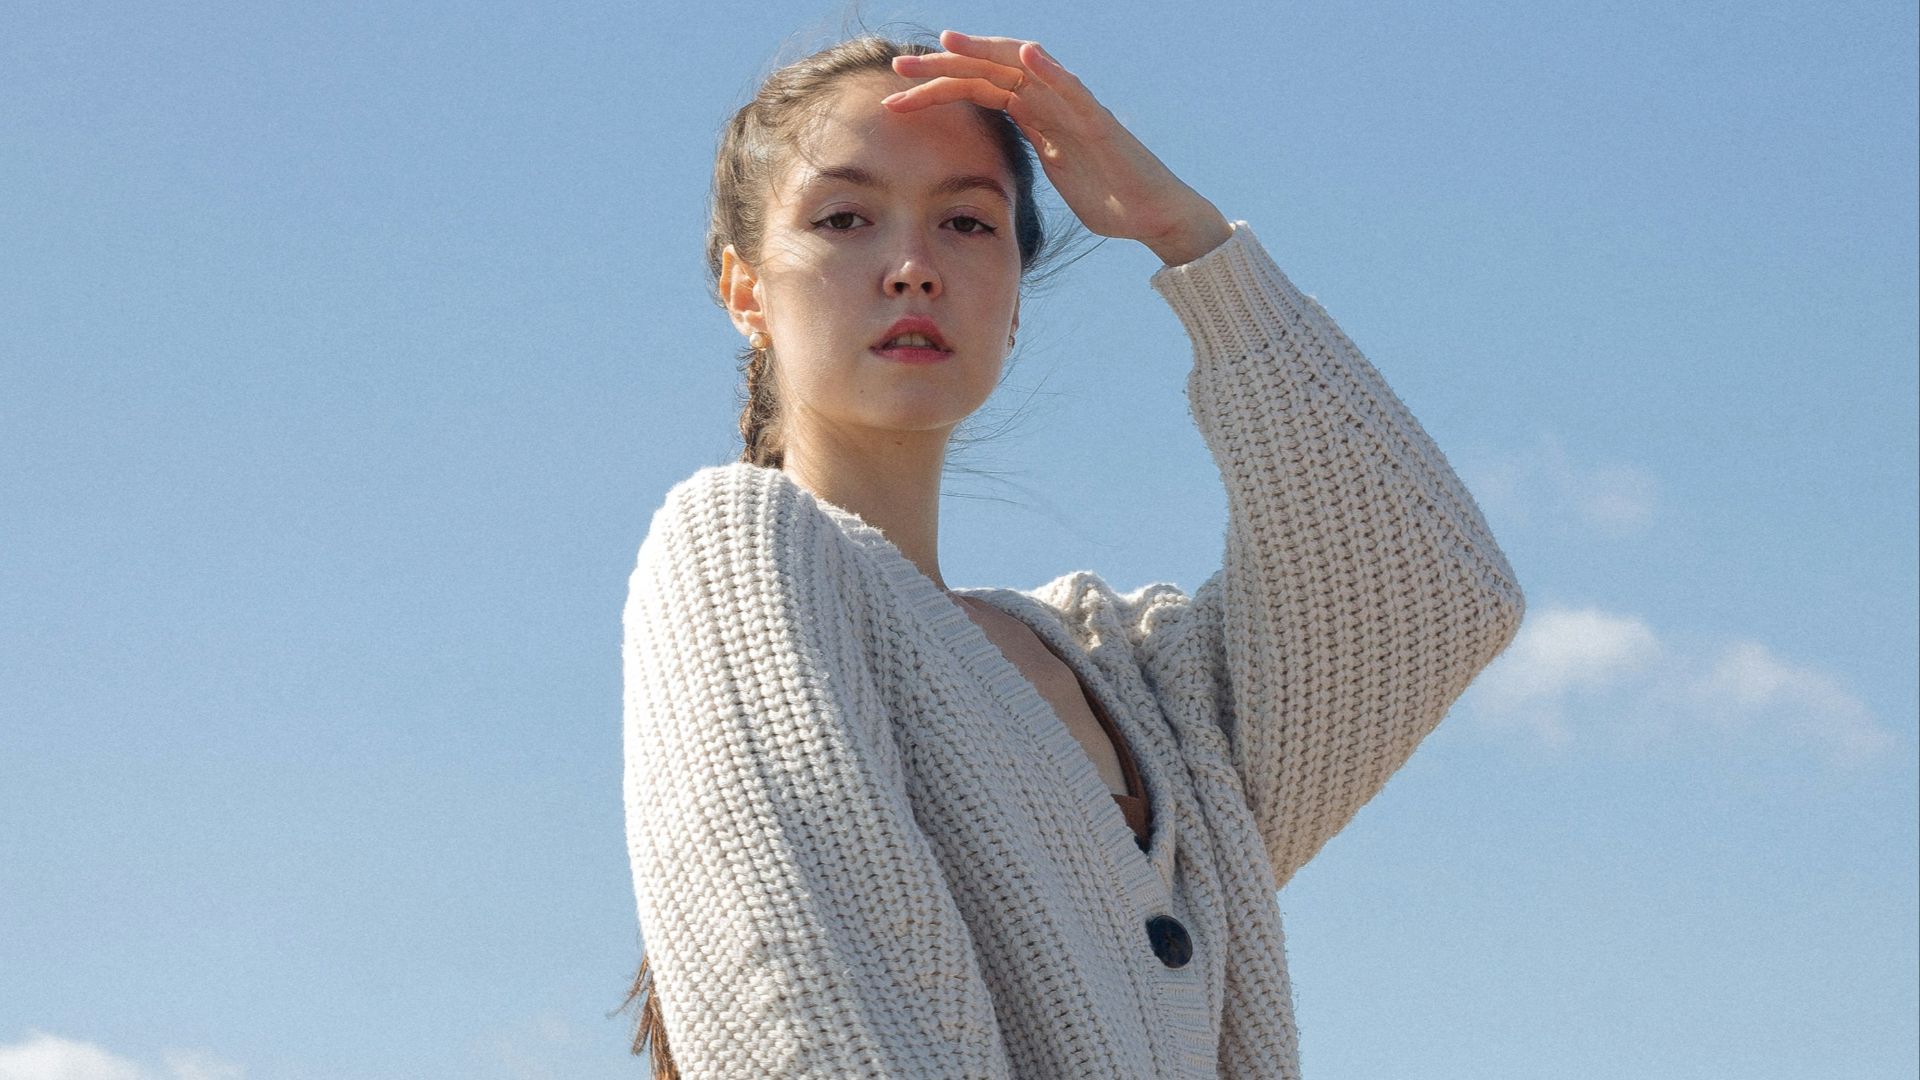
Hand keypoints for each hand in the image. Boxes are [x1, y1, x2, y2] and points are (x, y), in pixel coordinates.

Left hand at [885, 30, 1231, 265]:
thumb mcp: (1056, 175)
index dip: (938, 89)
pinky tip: (1025, 55)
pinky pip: (1072, 90)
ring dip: (984, 53)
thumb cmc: (1110, 198)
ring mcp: (1074, 109)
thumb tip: (998, 165)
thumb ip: (1031, 157)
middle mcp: (1051, 103)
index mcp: (1036, 117)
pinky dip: (1049, 70)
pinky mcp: (1099, 124)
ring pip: (1023, 70)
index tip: (896, 97)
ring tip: (946, 41)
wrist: (1154, 214)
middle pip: (989, 73)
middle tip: (898, 65)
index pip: (978, 91)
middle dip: (942, 68)